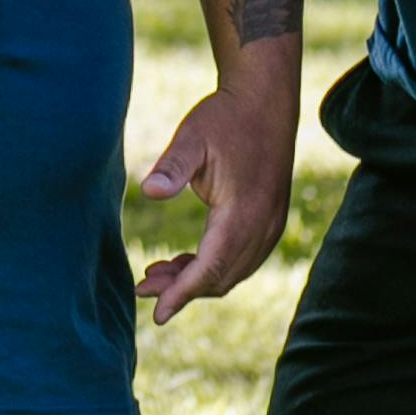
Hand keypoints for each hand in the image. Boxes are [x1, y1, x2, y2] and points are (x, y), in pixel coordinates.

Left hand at [134, 82, 295, 321]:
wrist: (265, 100)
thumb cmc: (225, 118)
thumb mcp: (192, 138)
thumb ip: (171, 167)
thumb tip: (148, 191)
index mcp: (243, 212)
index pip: (210, 268)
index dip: (182, 293)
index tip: (156, 314)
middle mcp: (263, 225)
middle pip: (222, 277)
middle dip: (183, 289)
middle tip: (143, 288)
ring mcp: (272, 224)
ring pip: (233, 271)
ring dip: (198, 279)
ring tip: (157, 274)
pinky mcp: (271, 219)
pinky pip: (243, 258)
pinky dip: (215, 266)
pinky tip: (185, 261)